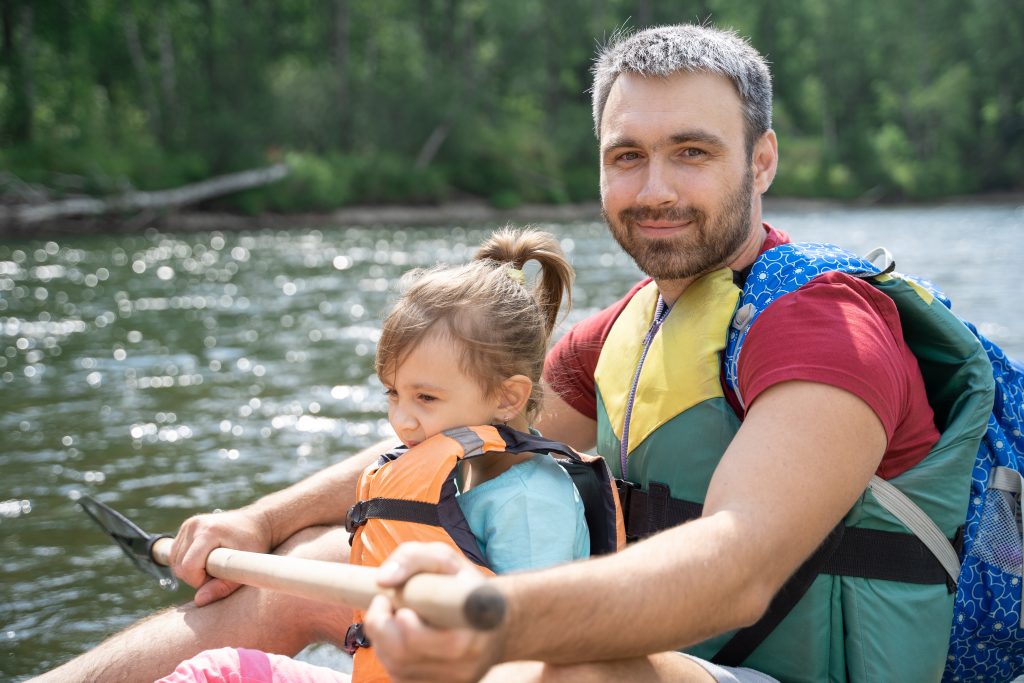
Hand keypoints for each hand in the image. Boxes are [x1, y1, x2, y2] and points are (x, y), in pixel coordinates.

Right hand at [168, 507, 272, 605]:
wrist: (257, 521)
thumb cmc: (255, 544)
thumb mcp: (243, 567)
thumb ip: (222, 586)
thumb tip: (199, 601)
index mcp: (209, 532)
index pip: (188, 567)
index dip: (199, 580)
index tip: (217, 577)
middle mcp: (195, 525)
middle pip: (179, 566)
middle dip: (195, 576)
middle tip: (217, 572)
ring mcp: (189, 524)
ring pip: (174, 560)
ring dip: (190, 570)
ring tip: (212, 565)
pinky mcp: (186, 526)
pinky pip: (175, 553)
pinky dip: (186, 561)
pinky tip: (205, 559)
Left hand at [364, 542, 505, 682]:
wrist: (494, 620)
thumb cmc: (464, 586)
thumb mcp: (444, 560)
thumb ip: (413, 558)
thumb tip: (384, 580)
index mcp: (475, 628)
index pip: (442, 642)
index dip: (411, 627)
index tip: (402, 608)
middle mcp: (467, 662)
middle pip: (405, 656)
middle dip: (381, 627)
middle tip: (383, 603)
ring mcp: (453, 680)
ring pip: (397, 668)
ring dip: (382, 640)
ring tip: (391, 616)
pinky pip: (400, 677)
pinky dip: (389, 655)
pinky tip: (398, 637)